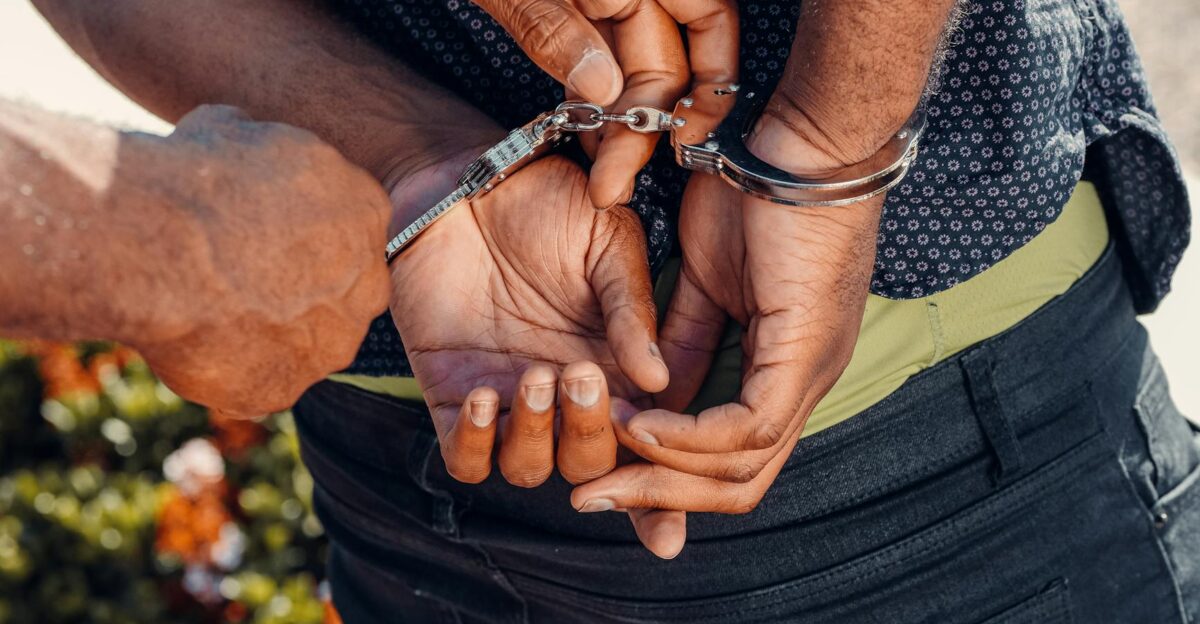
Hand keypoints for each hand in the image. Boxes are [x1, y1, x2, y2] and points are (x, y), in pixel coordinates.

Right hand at [117, 105, 391, 415]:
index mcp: (367, 211)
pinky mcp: (284, 388)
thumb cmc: (197, 177)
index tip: (258, 229)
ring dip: (268, 330)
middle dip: (296, 286)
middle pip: (339, 291)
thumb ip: (258, 150)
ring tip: (208, 307)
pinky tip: (192, 340)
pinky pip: (261, 381)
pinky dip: (231, 368)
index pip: (348, 227)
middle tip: (238, 274)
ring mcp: (330, 344)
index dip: (300, 230)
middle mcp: (366, 284)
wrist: (162, 243)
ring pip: (305, 342)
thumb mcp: (234, 130)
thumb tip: (238, 141)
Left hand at [389, 148, 696, 556]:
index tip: (666, 528)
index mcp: (617, 368)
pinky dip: (478, 442)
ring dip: (538, 436)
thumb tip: (659, 380)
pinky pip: (464, 457)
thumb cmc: (546, 204)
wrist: (468, 180)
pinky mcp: (452, 395)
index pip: (645, 446)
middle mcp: (566, 396)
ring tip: (535, 374)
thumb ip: (631, 311)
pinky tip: (487, 393)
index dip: (658, 497)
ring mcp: (509, 400)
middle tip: (581, 375)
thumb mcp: (608, 245)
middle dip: (589, 433)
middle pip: (589, 466)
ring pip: (529, 470)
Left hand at [475, 0, 737, 208]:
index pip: (708, 18)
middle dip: (647, 118)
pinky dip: (592, 92)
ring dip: (620, 116)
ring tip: (600, 169)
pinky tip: (582, 127)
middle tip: (614, 175)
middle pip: (666, 51)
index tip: (686, 137)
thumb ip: (551, 26)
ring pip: (629, 59)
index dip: (713, 80)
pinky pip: (594, 50)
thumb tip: (603, 87)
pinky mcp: (565, 3)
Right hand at [571, 115, 882, 516]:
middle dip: (661, 498)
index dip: (671, 480)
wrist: (802, 142)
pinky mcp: (805, 353)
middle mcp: (804, 385)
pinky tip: (642, 424)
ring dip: (666, 475)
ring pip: (745, 471)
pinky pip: (749, 427)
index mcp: (782, 369)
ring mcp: (810, 373)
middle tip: (593, 498)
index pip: (734, 460)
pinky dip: (689, 437)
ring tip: (607, 463)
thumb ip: (683, 340)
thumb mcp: (705, 280)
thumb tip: (651, 395)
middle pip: (741, 485)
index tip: (607, 479)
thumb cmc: (759, 195)